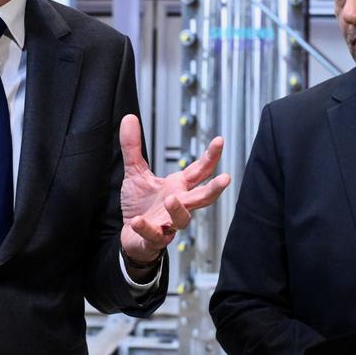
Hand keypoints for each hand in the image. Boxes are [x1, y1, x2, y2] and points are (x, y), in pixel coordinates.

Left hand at [118, 114, 230, 262]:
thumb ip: (133, 147)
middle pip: (203, 198)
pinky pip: (154, 235)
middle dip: (214, 189)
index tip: (219, 140)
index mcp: (178, 187)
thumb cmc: (140, 205)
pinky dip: (146, 228)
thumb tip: (129, 117)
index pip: (199, 171)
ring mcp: (168, 223)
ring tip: (171, 199)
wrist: (131, 236)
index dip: (211, 157)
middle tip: (226, 178)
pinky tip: (138, 221)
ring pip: (182, 220)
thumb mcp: (135, 172)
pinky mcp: (154, 238)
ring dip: (179, 210)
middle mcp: (179, 205)